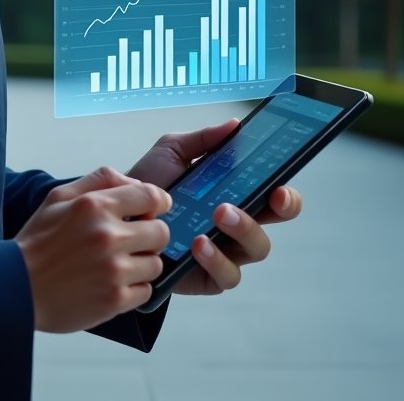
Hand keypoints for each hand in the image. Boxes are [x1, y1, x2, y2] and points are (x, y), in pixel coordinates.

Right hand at [15, 166, 171, 332]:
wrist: (17, 287)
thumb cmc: (38, 241)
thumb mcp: (59, 196)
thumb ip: (99, 181)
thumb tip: (135, 183)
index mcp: (94, 205)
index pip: (150, 196)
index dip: (157, 202)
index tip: (153, 209)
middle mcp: (108, 235)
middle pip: (161, 232)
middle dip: (149, 234)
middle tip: (132, 240)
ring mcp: (114, 270)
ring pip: (156, 264)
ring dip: (141, 264)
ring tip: (118, 264)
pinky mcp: (115, 300)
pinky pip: (147, 290)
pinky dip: (134, 288)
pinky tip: (113, 283)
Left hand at [127, 119, 303, 297]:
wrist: (117, 216)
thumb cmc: (149, 183)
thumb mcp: (172, 153)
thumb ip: (202, 140)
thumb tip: (234, 125)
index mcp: (234, 193)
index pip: (273, 196)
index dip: (285, 193)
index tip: (279, 185)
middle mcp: (236, 224)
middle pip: (272, 223)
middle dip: (271, 213)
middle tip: (245, 196)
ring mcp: (225, 251)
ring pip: (256, 249)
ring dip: (243, 231)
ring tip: (217, 215)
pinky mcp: (208, 278)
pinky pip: (227, 276)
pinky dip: (217, 260)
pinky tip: (199, 244)